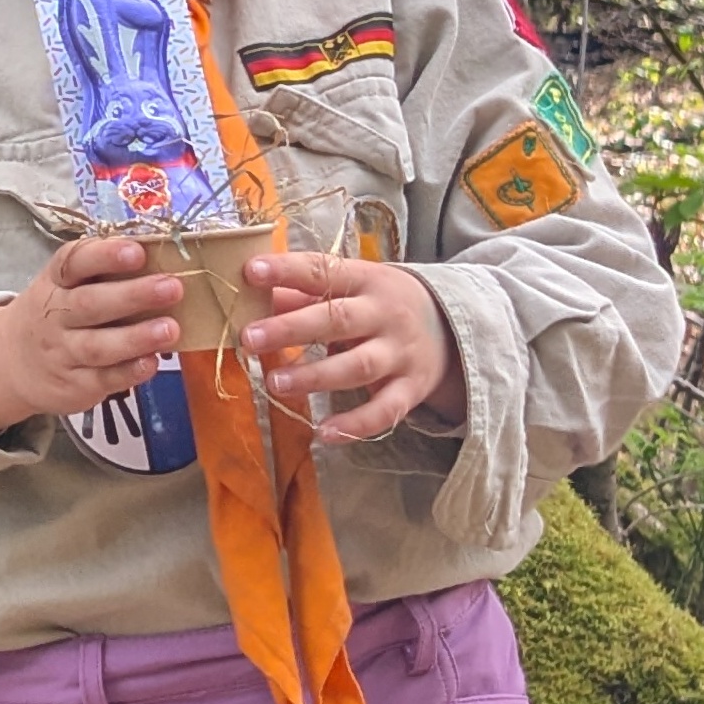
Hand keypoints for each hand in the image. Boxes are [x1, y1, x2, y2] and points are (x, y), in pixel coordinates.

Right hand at [0, 234, 183, 433]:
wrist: (7, 364)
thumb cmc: (55, 315)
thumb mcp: (63, 286)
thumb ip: (103, 272)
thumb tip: (164, 257)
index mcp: (56, 282)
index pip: (73, 262)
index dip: (105, 256)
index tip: (137, 252)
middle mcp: (56, 316)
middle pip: (89, 304)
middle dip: (132, 295)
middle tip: (172, 287)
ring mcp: (63, 352)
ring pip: (97, 345)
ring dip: (136, 337)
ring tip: (169, 329)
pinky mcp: (74, 384)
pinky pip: (103, 379)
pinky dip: (129, 371)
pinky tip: (151, 362)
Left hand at [243, 244, 461, 443]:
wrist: (453, 328)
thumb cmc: (380, 304)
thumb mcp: (350, 288)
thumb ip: (302, 293)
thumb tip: (251, 298)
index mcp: (367, 279)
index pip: (324, 271)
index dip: (288, 271)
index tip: (250, 271)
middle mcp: (386, 314)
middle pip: (339, 320)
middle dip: (293, 329)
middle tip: (250, 338)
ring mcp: (400, 353)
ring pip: (358, 366)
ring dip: (315, 377)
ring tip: (276, 383)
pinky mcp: (410, 388)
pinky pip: (384, 410)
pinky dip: (356, 425)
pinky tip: (324, 433)